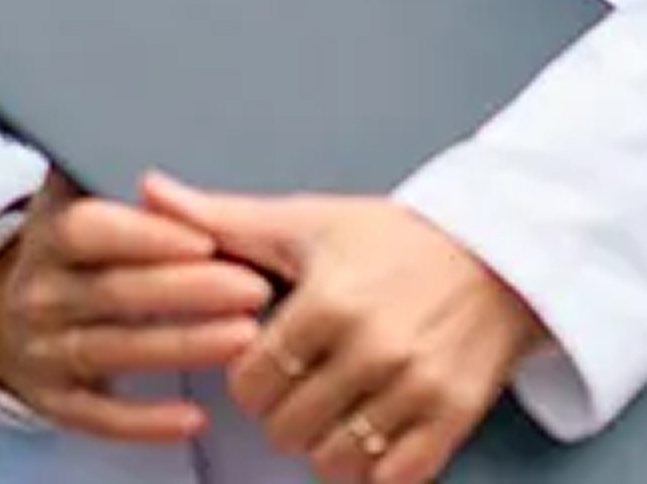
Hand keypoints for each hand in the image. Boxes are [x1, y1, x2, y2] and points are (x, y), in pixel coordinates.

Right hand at [0, 165, 280, 442]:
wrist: (11, 318)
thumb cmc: (72, 256)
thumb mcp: (75, 205)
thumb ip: (112, 183)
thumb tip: (157, 163)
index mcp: (47, 236)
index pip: (89, 231)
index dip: (147, 236)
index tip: (206, 239)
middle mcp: (40, 294)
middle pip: (113, 292)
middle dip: (188, 290)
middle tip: (253, 287)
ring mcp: (45, 350)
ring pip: (114, 350)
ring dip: (182, 345)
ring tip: (244, 338)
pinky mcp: (56, 401)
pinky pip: (101, 416)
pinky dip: (146, 421)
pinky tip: (193, 417)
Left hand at [146, 178, 548, 483]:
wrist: (498, 252)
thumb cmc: (394, 238)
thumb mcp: (305, 222)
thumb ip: (221, 218)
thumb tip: (148, 192)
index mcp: (330, 300)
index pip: (250, 380)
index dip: (246, 377)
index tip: (264, 359)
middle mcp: (375, 348)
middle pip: (286, 427)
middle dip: (281, 412)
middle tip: (299, 386)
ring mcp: (418, 387)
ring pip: (334, 459)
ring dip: (322, 444)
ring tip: (332, 409)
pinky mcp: (454, 417)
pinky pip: (393, 477)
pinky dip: (372, 467)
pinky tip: (368, 434)